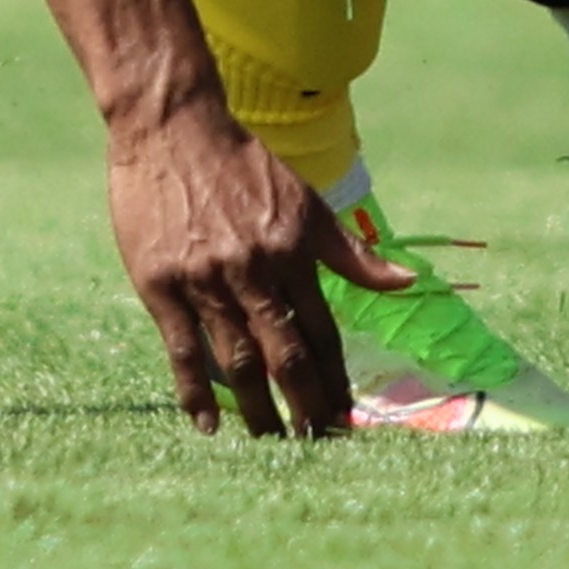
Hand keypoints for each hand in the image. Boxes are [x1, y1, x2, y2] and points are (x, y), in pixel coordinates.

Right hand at [103, 101, 384, 433]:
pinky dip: (195, 392)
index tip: (344, 417)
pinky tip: (209, 425)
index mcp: (292, 252)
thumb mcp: (304, 201)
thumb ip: (351, 252)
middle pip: (286, 356)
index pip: (322, 333)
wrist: (171, 124)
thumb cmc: (241, 163)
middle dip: (306, 406)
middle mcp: (253, 271)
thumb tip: (408, 282)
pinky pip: (182, 350)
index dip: (335, 379)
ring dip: (259, 408)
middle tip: (317, 443)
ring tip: (274, 442)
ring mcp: (204, 280)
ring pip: (237, 360)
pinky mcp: (160, 284)